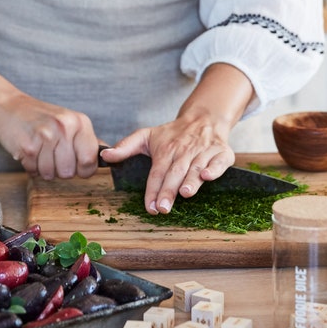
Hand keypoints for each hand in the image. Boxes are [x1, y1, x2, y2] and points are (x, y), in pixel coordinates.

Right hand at [0, 65, 99, 178]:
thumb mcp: (69, 123)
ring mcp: (46, 135)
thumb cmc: (41, 118)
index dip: (83, 169)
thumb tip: (108, 157)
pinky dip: (31, 167)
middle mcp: (65, 127)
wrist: (9, 106)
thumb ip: (87, 141)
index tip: (76, 165)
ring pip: (51, 174)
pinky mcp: (28, 146)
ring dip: (44, 169)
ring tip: (40, 152)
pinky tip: (29, 151)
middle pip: (69, 172)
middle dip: (60, 170)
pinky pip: (34, 171)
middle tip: (51, 154)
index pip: (90, 160)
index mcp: (80, 122)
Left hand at [99, 114, 235, 213]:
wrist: (203, 118)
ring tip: (185, 194)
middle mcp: (184, 150)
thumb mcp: (147, 135)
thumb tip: (105, 155)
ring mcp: (203, 151)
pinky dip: (215, 168)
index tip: (150, 207)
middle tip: (164, 209)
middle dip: (169, 190)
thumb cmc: (173, 133)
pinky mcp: (221, 152)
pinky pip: (219, 161)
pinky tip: (208, 176)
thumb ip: (125, 146)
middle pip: (175, 172)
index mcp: (165, 149)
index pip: (157, 172)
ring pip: (196, 167)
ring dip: (191, 180)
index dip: (153, 190)